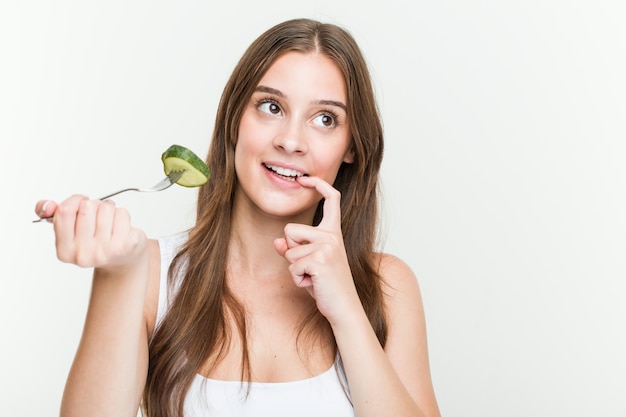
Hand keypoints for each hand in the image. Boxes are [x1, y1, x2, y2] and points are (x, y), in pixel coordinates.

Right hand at [35, 196, 146, 269]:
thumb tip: (47, 205)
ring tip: (109, 222)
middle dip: (93, 205)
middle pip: (86, 207)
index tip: (80, 202)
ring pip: (106, 207)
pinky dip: (122, 215)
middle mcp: (83, 254)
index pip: (64, 212)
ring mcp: (105, 251)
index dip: (74, 200)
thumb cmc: (95, 240)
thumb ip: (54, 214)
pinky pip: (122, 213)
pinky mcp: (125, 245)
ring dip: (109, 209)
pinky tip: (120, 227)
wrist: (122, 258)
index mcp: (64, 251)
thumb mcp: (70, 230)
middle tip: (97, 216)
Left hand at [273, 176, 361, 325]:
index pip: (331, 199)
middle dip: (292, 251)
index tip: (305, 179)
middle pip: (290, 229)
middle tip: (311, 269)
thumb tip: (277, 242)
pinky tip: (313, 284)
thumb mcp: (309, 265)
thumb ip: (294, 250)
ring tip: (313, 278)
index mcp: (334, 232)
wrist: (344, 308)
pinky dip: (297, 279)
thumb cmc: (327, 286)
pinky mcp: (320, 260)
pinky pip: (292, 266)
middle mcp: (332, 235)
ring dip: (295, 269)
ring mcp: (327, 247)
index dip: (318, 185)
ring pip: (289, 250)